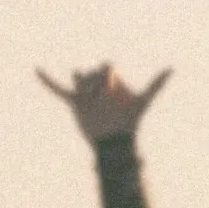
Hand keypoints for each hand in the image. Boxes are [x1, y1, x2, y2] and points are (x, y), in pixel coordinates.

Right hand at [38, 62, 170, 143]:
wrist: (113, 141)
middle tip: (101, 100)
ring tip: (92, 101)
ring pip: (79, 76)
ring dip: (85, 85)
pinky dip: (47, 80)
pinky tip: (36, 69)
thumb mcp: (142, 102)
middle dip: (96, 83)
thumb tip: (172, 67)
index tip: (111, 90)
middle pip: (92, 71)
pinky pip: (57, 89)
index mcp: (113, 80)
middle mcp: (99, 83)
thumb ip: (155, 85)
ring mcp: (85, 93)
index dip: (107, 76)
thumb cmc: (129, 121)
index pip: (107, 66)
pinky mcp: (74, 102)